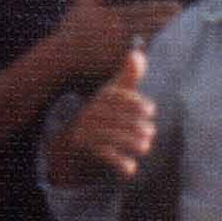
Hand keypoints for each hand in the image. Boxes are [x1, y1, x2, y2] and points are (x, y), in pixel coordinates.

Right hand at [45, 0, 182, 82]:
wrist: (60, 57)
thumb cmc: (70, 30)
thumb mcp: (82, 3)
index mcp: (112, 15)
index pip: (143, 10)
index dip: (162, 8)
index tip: (178, 5)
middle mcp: (118, 30)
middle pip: (150, 24)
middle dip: (168, 20)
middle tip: (186, 18)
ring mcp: (119, 48)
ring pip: (148, 40)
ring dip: (165, 35)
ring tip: (181, 32)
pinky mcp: (118, 64)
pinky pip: (141, 58)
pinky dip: (155, 54)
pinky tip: (167, 53)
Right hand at [50, 46, 156, 182]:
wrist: (70, 147)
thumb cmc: (101, 117)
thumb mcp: (113, 97)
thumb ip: (127, 77)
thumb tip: (137, 52)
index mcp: (97, 98)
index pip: (113, 95)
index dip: (132, 101)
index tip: (151, 109)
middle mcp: (88, 113)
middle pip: (112, 116)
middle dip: (134, 124)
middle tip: (151, 132)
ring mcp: (83, 132)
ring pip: (108, 135)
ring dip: (129, 141)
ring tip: (145, 146)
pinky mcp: (82, 151)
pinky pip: (101, 155)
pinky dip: (117, 162)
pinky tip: (131, 169)